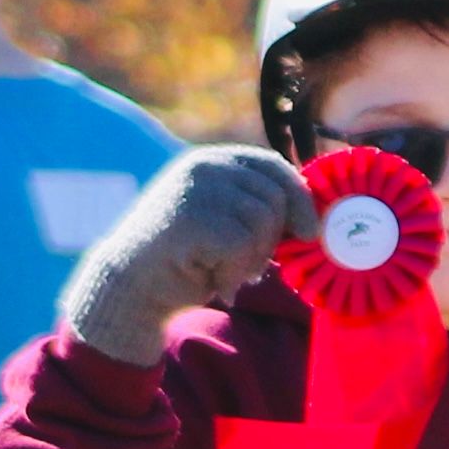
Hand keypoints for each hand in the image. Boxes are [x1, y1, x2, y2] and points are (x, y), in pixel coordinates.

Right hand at [63, 146, 304, 364]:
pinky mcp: (192, 217)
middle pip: (276, 195)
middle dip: (273, 238)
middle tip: (249, 265)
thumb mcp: (226, 223)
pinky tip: (216, 281)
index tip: (308, 231)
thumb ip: (259, 209)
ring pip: (264, 220)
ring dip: (254, 257)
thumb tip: (316, 217)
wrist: (131, 287)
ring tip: (225, 270)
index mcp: (212, 161)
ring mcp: (195, 189)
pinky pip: (243, 244)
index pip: (272, 165)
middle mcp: (204, 166)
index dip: (299, 198)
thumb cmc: (187, 260)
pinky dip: (236, 272)